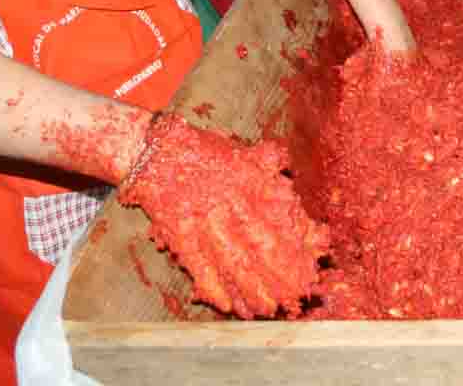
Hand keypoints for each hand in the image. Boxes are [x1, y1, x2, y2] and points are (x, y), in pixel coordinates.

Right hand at [118, 113, 328, 317]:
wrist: (158, 151)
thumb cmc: (205, 151)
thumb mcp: (245, 152)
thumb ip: (271, 165)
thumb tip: (291, 183)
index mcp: (248, 185)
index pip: (275, 226)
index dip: (291, 253)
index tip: (304, 272)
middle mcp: (228, 207)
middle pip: (257, 251)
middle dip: (275, 279)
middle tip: (289, 300)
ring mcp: (203, 223)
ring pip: (231, 264)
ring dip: (249, 291)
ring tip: (264, 310)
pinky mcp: (180, 235)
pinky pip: (199, 267)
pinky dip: (213, 288)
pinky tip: (226, 305)